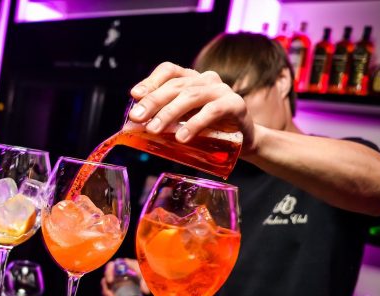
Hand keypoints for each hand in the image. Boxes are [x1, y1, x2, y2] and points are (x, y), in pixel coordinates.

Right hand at [101, 258, 149, 295]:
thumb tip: (145, 291)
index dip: (108, 272)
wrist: (150, 282)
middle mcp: (115, 275)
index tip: (110, 281)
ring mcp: (115, 284)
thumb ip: (145, 281)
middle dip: (107, 292)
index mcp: (122, 267)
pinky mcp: (116, 293)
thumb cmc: (147, 274)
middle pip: (105, 282)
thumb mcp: (147, 276)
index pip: (111, 266)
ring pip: (106, 292)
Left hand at [128, 62, 256, 154]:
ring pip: (191, 96)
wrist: (244, 141)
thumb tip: (138, 127)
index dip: (150, 81)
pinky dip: (195, 124)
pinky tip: (182, 137)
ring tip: (154, 129)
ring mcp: (221, 90)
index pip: (169, 71)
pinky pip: (212, 111)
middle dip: (153, 101)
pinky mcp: (235, 105)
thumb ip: (168, 120)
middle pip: (176, 85)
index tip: (135, 95)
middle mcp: (206, 80)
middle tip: (137, 118)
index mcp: (192, 80)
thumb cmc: (211, 131)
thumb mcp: (186, 122)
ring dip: (169, 113)